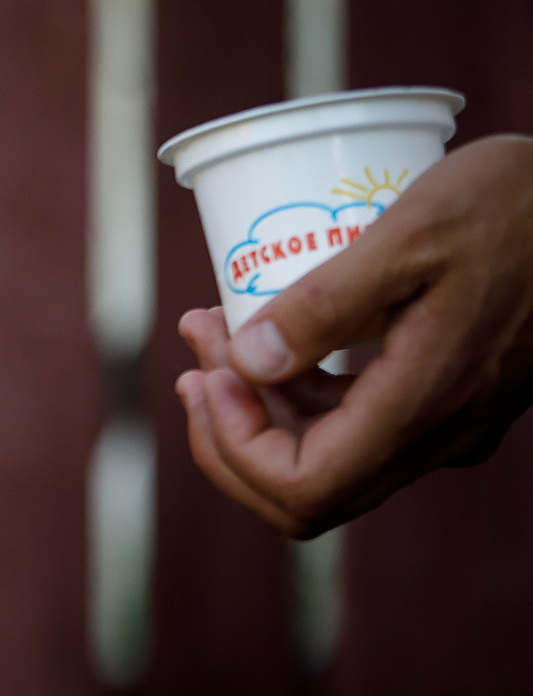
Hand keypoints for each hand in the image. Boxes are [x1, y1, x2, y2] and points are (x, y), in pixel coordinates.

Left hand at [175, 135, 532, 535]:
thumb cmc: (517, 203)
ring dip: (256, 408)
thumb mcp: (412, 234)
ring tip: (212, 329)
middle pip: (306, 491)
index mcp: (426, 404)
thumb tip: (246, 364)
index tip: (206, 373)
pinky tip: (268, 334)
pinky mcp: (450, 394)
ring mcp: (448, 421)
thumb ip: (326, 306)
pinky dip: (300, 392)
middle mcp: (438, 433)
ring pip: (329, 457)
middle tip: (194, 355)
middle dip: (230, 432)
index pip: (303, 487)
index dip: (234, 447)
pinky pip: (359, 423)